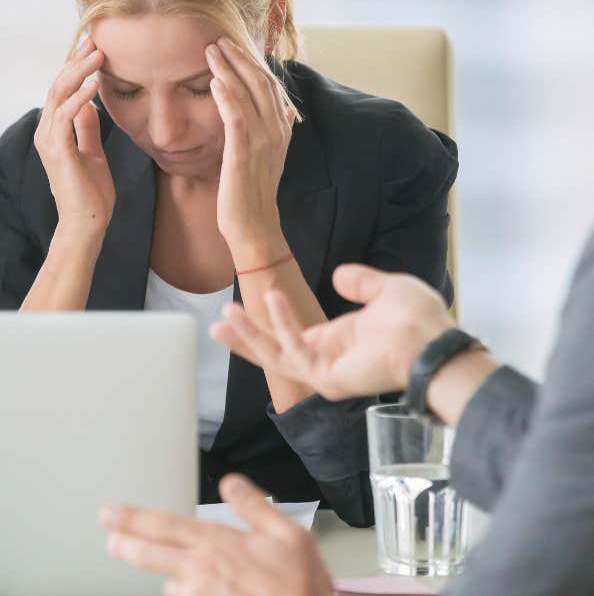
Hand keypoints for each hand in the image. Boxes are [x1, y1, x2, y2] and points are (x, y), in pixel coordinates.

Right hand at [33, 36, 115, 241]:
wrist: (88, 224)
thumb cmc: (91, 194)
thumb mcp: (92, 153)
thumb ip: (87, 129)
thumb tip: (90, 105)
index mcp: (53, 132)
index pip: (61, 90)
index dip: (75, 67)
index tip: (94, 47)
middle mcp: (46, 132)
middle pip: (57, 85)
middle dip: (76, 60)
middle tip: (96, 39)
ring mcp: (49, 140)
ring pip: (58, 94)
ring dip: (78, 71)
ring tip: (98, 53)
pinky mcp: (58, 150)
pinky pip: (66, 115)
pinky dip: (80, 97)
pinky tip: (95, 84)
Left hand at [101, 474, 333, 595]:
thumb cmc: (301, 586)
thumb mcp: (289, 534)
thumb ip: (254, 505)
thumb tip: (230, 482)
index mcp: (219, 544)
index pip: (165, 525)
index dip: (133, 519)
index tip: (110, 514)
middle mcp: (203, 572)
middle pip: (153, 554)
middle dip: (126, 544)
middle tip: (108, 538)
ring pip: (170, 584)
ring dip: (169, 577)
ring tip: (173, 574)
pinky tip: (199, 592)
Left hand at [206, 37, 294, 260]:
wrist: (254, 226)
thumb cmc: (254, 193)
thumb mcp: (270, 159)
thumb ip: (279, 132)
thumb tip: (288, 112)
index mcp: (280, 130)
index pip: (269, 86)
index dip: (252, 63)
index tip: (234, 47)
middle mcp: (275, 131)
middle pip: (260, 83)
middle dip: (239, 58)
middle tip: (219, 40)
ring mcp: (261, 142)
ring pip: (247, 94)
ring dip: (229, 69)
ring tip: (212, 51)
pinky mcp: (242, 153)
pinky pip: (236, 118)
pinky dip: (227, 97)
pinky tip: (215, 81)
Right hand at [211, 265, 454, 398]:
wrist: (436, 340)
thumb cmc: (418, 319)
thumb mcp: (384, 289)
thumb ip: (360, 282)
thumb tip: (340, 276)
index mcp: (336, 342)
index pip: (289, 337)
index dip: (264, 324)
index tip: (240, 308)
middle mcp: (327, 359)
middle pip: (274, 352)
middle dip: (244, 338)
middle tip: (216, 323)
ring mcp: (327, 372)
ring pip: (276, 356)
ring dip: (250, 335)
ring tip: (226, 313)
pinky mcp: (330, 378)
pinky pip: (297, 351)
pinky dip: (283, 325)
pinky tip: (272, 300)